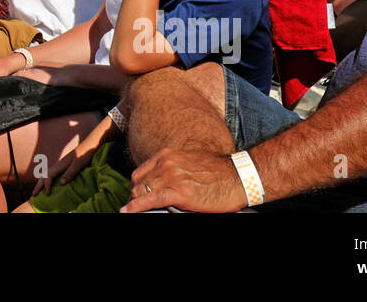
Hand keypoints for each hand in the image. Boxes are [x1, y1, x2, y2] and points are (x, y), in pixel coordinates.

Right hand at [33, 133, 103, 196]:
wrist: (89, 145)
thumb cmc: (85, 155)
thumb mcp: (78, 165)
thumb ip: (70, 173)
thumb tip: (61, 183)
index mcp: (60, 165)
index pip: (49, 176)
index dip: (47, 185)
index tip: (47, 193)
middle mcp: (58, 164)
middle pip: (45, 175)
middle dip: (39, 185)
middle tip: (33, 194)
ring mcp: (60, 164)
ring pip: (46, 174)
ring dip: (41, 182)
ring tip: (37, 189)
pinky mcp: (63, 165)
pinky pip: (51, 173)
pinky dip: (46, 179)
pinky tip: (48, 182)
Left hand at [120, 148, 247, 212]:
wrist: (238, 177)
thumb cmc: (218, 172)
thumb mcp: (190, 162)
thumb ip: (174, 169)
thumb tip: (163, 183)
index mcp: (169, 155)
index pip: (142, 172)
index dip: (137, 186)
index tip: (136, 195)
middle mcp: (167, 163)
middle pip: (139, 182)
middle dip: (135, 196)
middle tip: (134, 207)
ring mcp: (172, 177)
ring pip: (141, 192)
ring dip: (135, 203)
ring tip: (131, 211)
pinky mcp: (178, 192)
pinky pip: (150, 200)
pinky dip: (136, 207)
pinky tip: (128, 212)